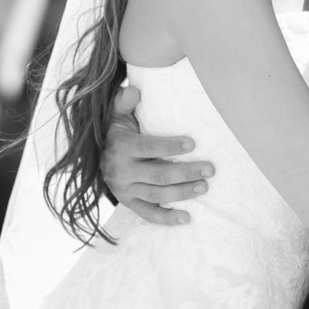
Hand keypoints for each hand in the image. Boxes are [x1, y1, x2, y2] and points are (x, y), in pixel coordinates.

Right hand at [100, 86, 213, 224]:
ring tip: (204, 187)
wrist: (99, 159)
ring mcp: (125, 190)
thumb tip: (134, 89)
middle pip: (158, 174)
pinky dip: (166, 219)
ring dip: (182, 193)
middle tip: (209, 169)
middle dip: (185, 172)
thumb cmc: (117, 133)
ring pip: (156, 195)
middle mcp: (121, 171)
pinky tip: (187, 218)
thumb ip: (124, 102)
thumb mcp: (117, 116)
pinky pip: (148, 214)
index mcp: (121, 147)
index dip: (169, 146)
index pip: (148, 147)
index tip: (192, 144)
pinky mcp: (129, 203)